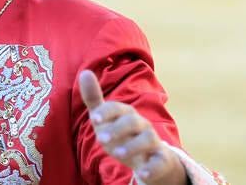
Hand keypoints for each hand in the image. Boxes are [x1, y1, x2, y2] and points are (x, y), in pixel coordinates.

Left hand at [79, 70, 186, 184]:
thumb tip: (84, 72)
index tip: (95, 119)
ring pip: (148, 140)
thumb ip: (93, 97)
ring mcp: (152, 141)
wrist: (146, 157)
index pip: (117, 108)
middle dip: (118, 129)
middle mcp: (141, 124)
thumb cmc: (120, 133)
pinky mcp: (161, 159)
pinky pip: (160, 162)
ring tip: (117, 155)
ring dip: (133, 146)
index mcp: (126, 113)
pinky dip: (152, 168)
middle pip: (133, 122)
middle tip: (101, 139)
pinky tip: (141, 173)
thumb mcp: (104, 117)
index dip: (107, 112)